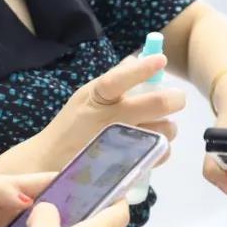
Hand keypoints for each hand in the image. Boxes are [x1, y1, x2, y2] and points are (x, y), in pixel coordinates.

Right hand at [19, 54, 186, 171]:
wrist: (50, 165)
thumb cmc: (72, 126)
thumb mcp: (86, 97)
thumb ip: (112, 80)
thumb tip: (136, 59)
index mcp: (96, 98)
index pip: (118, 80)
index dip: (141, 69)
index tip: (161, 59)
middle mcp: (109, 120)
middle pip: (154, 105)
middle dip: (174, 98)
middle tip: (176, 98)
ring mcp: (120, 145)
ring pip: (164, 130)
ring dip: (169, 126)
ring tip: (159, 124)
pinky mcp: (127, 167)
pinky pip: (159, 153)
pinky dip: (162, 148)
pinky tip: (152, 144)